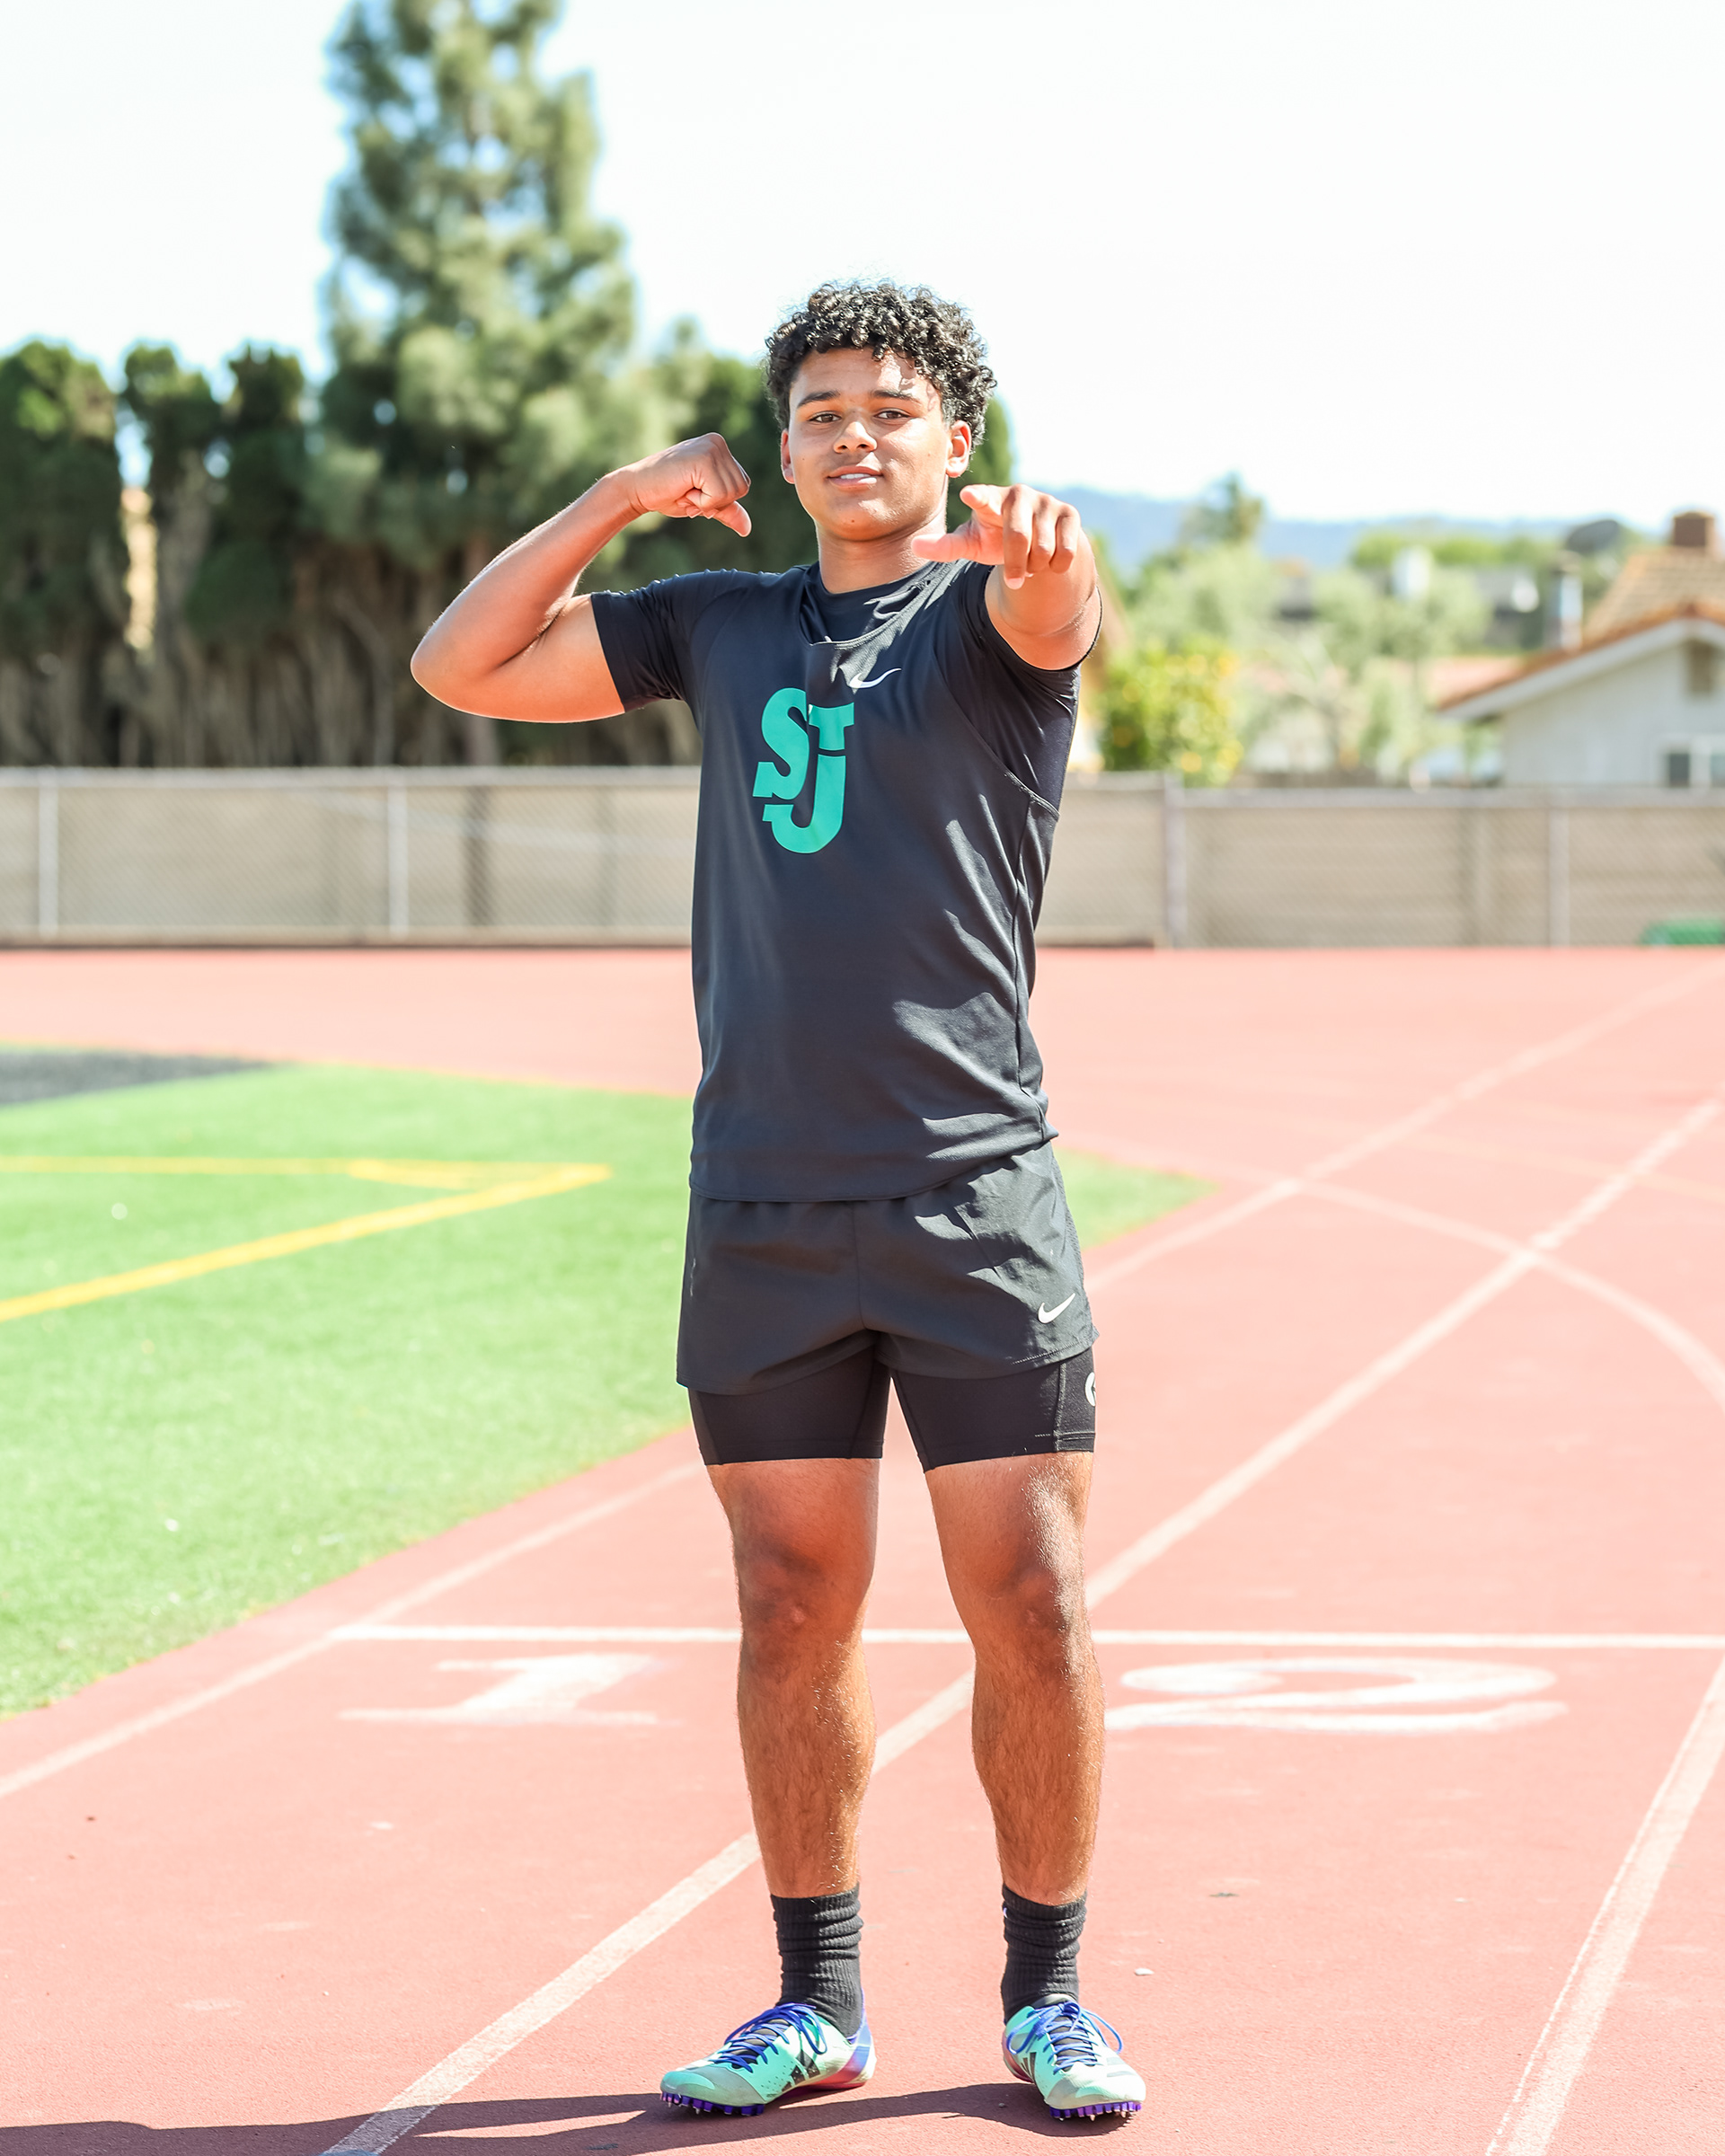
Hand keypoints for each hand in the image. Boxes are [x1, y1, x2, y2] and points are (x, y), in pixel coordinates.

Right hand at [622, 432, 751, 535]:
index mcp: (719, 447)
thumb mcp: (702, 501)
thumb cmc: (666, 494)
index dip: (720, 499)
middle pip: (741, 489)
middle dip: (715, 501)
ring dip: (707, 502)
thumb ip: (725, 510)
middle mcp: (717, 442)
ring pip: (732, 493)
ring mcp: (711, 448)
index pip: (742, 484)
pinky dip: (702, 502)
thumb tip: (747, 529)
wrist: (637, 489)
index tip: (695, 492)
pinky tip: (683, 490)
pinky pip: (719, 495)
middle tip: (689, 492)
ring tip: (685, 489)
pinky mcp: (704, 459)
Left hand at [914, 484, 1082, 588]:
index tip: (969, 496)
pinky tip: (1050, 560)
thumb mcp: (972, 544)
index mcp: (991, 499)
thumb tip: (915, 545)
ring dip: (1035, 567)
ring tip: (1031, 563)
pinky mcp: (1070, 514)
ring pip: (1043, 549)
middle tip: (1014, 579)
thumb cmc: (995, 539)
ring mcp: (1047, 502)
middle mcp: (1020, 494)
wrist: (1037, 540)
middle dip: (1015, 566)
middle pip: (1018, 538)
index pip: (983, 499)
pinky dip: (1056, 567)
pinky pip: (1065, 552)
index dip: (978, 498)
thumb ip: (946, 546)